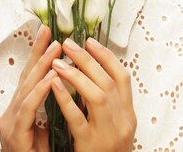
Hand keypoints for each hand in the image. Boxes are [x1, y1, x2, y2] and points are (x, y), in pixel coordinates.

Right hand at [0, 25, 61, 151]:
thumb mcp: (48, 128)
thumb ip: (54, 108)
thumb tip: (70, 86)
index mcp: (22, 110)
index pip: (32, 76)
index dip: (40, 54)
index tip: (51, 33)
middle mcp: (12, 113)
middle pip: (26, 77)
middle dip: (39, 53)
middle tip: (52, 33)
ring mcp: (10, 124)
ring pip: (26, 89)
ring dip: (42, 67)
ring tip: (56, 50)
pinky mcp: (14, 136)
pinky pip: (28, 110)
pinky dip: (40, 92)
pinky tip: (52, 79)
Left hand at [50, 37, 136, 151]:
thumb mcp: (114, 127)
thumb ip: (108, 105)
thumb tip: (92, 75)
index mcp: (128, 115)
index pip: (122, 77)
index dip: (107, 57)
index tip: (91, 41)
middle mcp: (123, 121)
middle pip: (108, 82)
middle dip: (88, 59)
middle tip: (69, 43)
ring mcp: (108, 133)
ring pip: (96, 96)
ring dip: (77, 75)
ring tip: (58, 61)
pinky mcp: (90, 145)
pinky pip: (77, 119)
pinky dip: (65, 99)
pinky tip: (54, 85)